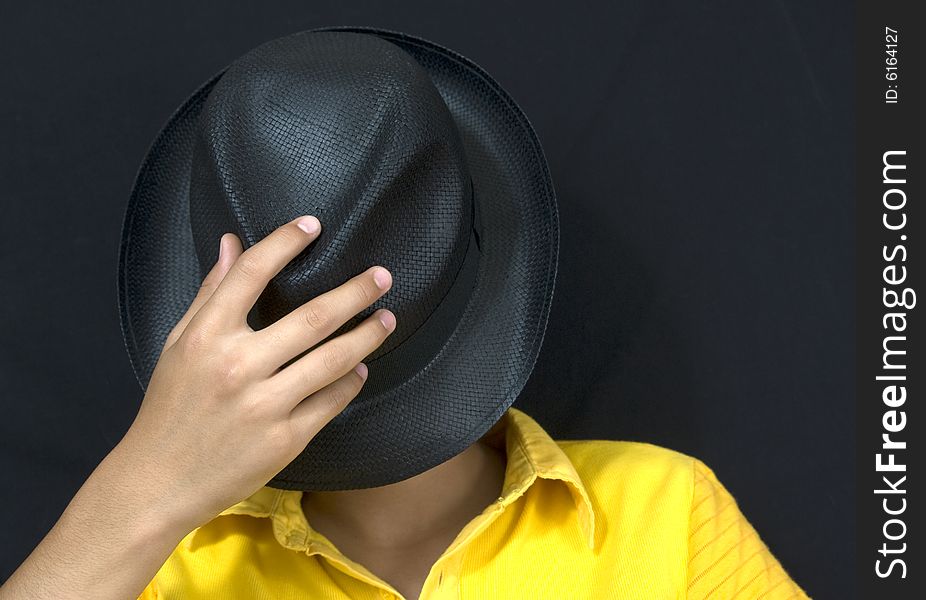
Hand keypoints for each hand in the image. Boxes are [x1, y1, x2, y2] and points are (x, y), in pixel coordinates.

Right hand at [117, 214, 395, 530]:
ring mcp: (264, 405)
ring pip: (333, 359)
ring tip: (386, 319)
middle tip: (382, 276)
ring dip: (367, 336)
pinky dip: (351, 381)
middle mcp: (238, 366)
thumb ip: (211, 293)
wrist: (159, 480)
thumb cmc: (171, 407)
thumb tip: (230, 242)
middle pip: (313, 317)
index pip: (252, 273)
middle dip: (355, 292)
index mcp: (206, 336)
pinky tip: (360, 368)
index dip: (286, 241)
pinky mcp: (285, 439)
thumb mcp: (179, 344)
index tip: (313, 224)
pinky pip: (332, 401)